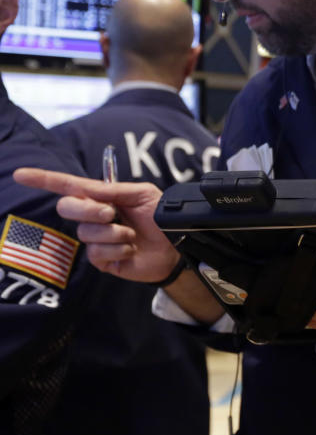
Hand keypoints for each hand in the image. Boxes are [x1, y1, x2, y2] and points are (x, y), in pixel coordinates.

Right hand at [13, 167, 178, 281]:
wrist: (177, 245)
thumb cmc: (160, 217)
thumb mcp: (143, 194)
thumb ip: (114, 189)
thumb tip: (88, 189)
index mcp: (102, 197)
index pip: (68, 186)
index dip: (44, 180)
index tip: (21, 175)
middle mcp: (94, 216)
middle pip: (67, 207)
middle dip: (88, 209)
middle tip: (111, 214)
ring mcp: (96, 239)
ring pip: (85, 232)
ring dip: (113, 233)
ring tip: (132, 235)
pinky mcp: (101, 259)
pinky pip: (96, 253)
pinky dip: (118, 249)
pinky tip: (130, 249)